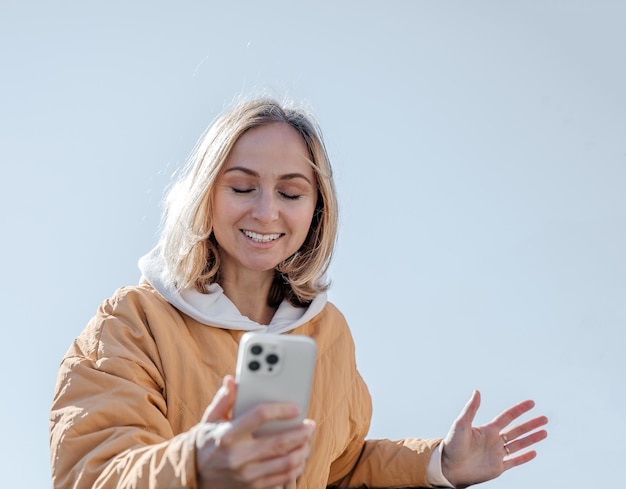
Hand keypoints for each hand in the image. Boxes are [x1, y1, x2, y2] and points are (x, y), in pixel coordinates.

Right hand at [194, 376, 314, 488]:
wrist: (195, 478)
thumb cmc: (206, 444)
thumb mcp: (209, 420)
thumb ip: (223, 400)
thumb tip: (232, 380)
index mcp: (227, 435)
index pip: (259, 416)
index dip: (280, 409)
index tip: (295, 408)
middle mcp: (237, 456)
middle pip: (279, 442)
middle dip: (300, 432)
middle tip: (310, 425)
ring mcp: (246, 475)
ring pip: (285, 462)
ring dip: (302, 450)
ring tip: (307, 440)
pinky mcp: (253, 487)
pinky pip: (283, 478)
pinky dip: (296, 467)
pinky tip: (300, 457)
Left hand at [441, 390, 547, 487]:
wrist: (448, 467)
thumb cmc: (452, 445)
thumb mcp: (461, 424)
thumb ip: (471, 409)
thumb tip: (477, 391)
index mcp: (487, 430)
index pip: (507, 417)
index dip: (519, 410)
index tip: (531, 403)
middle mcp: (494, 441)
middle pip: (517, 430)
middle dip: (531, 424)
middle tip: (544, 419)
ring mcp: (497, 454)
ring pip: (518, 445)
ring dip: (532, 439)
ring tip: (545, 432)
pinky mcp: (497, 467)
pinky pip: (514, 461)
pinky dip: (524, 458)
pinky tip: (534, 452)